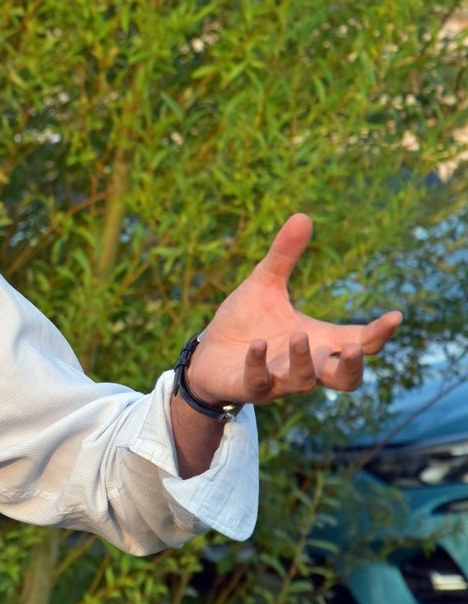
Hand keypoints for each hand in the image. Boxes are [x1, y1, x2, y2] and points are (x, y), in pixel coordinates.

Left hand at [187, 213, 401, 406]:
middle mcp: (306, 365)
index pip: (360, 343)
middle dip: (354, 366)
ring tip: (298, 336)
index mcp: (318, 341)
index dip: (379, 333)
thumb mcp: (265, 284)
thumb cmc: (245, 322)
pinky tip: (257, 344)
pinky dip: (260, 364)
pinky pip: (260, 383)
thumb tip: (303, 215)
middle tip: (355, 347)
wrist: (208, 353)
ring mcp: (279, 380)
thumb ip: (284, 256)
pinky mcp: (251, 387)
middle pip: (346, 380)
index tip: (394, 315)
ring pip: (305, 382)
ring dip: (304, 361)